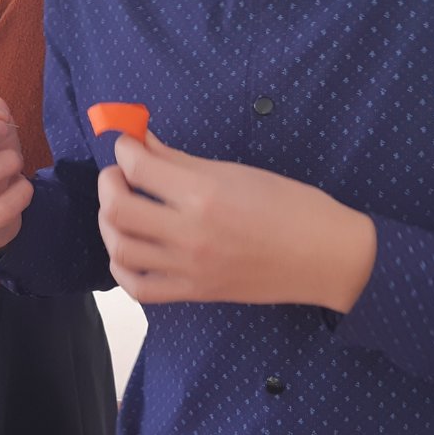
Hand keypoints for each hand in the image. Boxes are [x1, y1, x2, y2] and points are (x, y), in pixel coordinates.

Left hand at [98, 132, 376, 308]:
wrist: (325, 257)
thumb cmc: (291, 206)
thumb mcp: (237, 172)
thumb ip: (182, 160)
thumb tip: (143, 141)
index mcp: (204, 194)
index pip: (138, 167)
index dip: (125, 148)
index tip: (130, 144)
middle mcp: (190, 233)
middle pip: (118, 209)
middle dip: (109, 184)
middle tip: (120, 175)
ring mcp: (189, 268)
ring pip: (120, 248)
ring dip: (110, 223)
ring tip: (122, 209)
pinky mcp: (194, 293)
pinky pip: (139, 288)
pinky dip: (123, 267)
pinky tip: (128, 249)